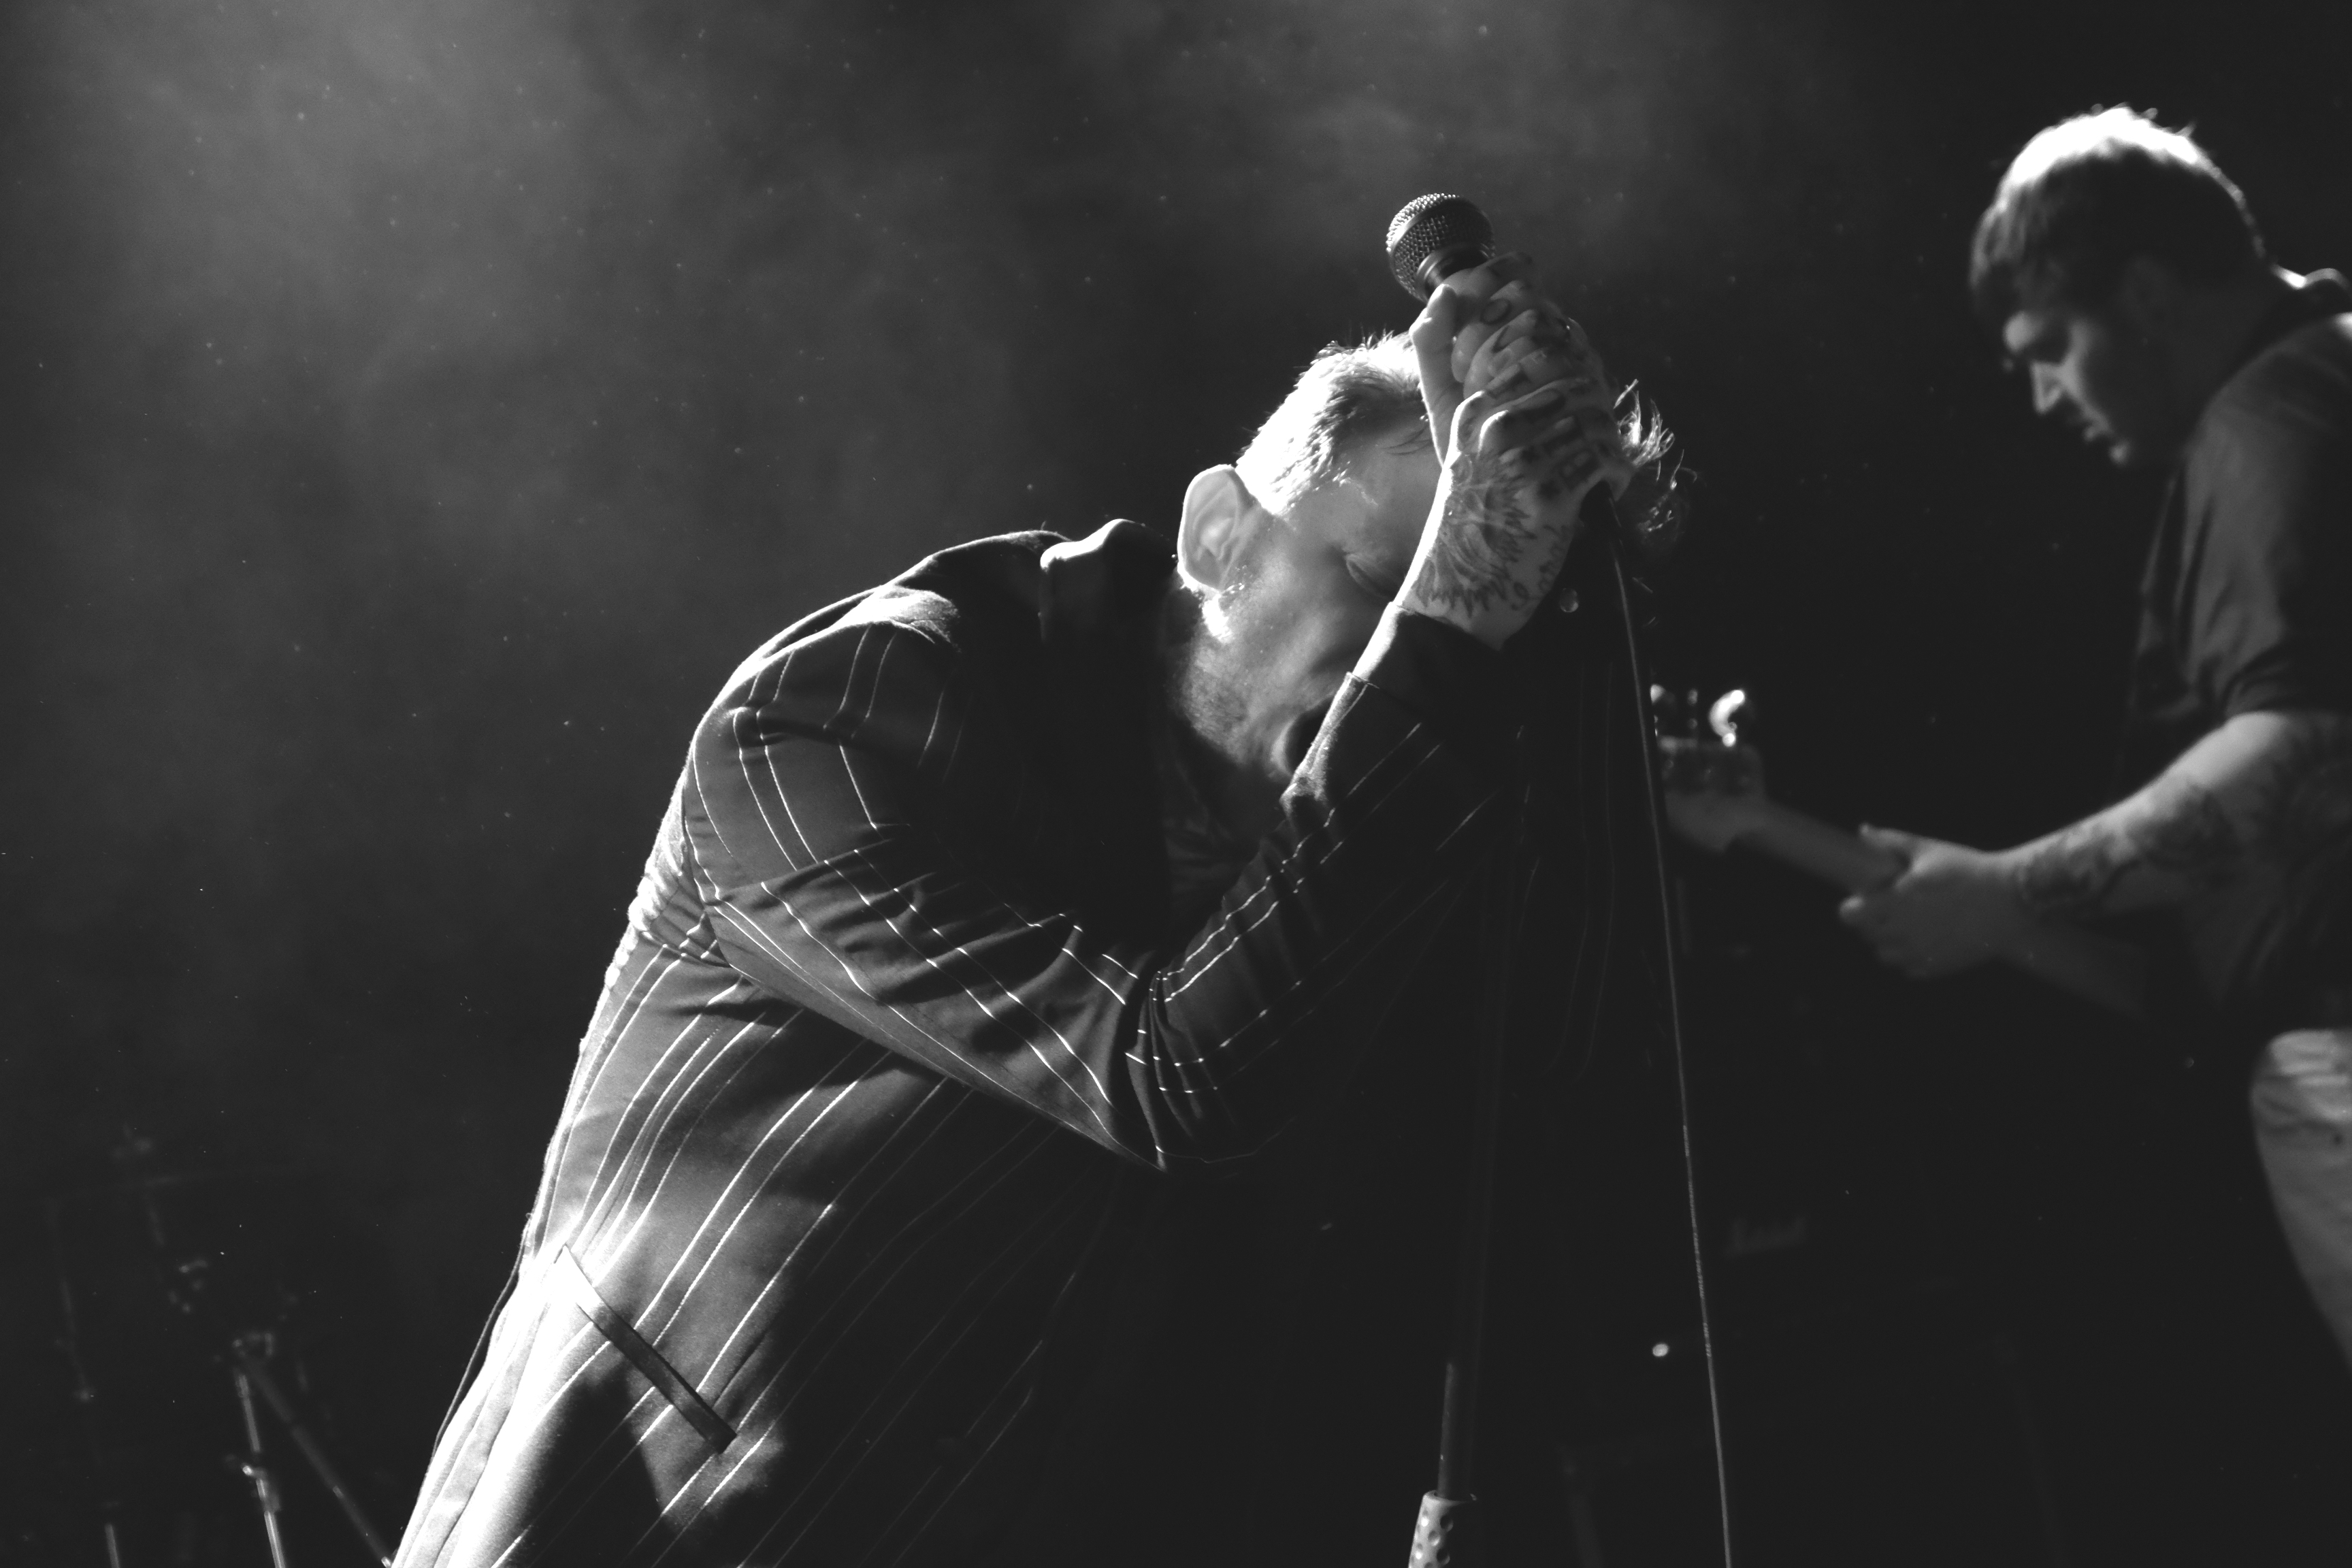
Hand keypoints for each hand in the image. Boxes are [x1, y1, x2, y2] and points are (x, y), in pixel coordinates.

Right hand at [1397, 259, 1628, 648]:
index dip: (1574, 374)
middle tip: (1598, 440)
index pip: (1539, 359)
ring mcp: (1521, 462)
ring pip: (1595, 422)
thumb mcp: (1467, 461)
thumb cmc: (1468, 529)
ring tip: (1601, 469)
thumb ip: (1498, 418)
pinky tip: (1604, 492)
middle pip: (1575, 385)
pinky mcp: (1549, 497)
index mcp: (1473, 414)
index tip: (1584, 400)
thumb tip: (1560, 384)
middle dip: (1597, 411)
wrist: (1458, 593)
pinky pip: (1606, 461)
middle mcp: (1495, 430)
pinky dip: (1615, 476)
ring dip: (1608, 446)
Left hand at [1836, 826, 2033, 977]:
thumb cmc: (1967, 868)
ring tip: (1910, 924)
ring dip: (1890, 942)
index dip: (1853, 908)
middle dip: (1872, 922)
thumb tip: (1863, 831)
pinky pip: (1910, 969)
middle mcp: (1903, 930)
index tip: (1864, 900)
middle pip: (1867, 935)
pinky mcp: (1938, 966)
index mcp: (1895, 901)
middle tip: (1891, 908)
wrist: (2011, 896)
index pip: (1850, 915)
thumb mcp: (1928, 850)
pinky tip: (1928, 938)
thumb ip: (1890, 842)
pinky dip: (1913, 957)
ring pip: (1885, 955)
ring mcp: (1920, 951)